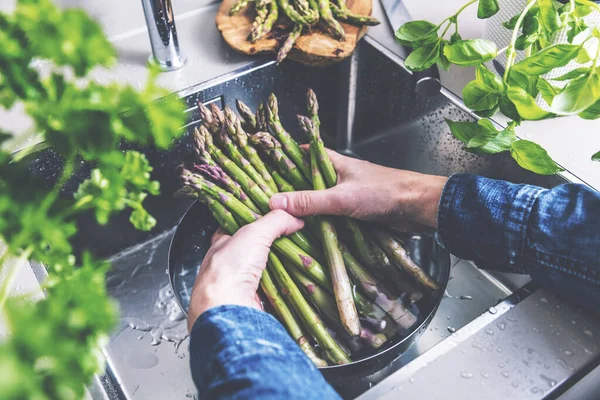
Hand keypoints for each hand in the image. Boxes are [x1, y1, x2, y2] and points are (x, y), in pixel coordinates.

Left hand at [187, 210, 303, 330]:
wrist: (227, 312)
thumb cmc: (229, 271)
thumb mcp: (253, 233)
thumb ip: (274, 221)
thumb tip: (293, 217)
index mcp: (221, 246)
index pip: (239, 228)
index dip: (256, 221)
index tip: (276, 217)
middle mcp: (229, 266)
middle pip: (256, 250)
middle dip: (275, 246)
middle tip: (294, 239)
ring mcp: (241, 286)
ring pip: (266, 271)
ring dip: (282, 267)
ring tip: (300, 258)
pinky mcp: (254, 302)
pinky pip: (274, 290)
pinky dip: (285, 286)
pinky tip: (296, 281)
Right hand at [269, 149, 446, 231]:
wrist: (418, 207)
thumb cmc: (383, 193)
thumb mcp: (340, 197)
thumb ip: (309, 201)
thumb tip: (274, 202)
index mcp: (334, 163)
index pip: (303, 154)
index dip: (284, 159)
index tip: (264, 169)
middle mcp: (338, 176)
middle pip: (308, 181)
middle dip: (291, 191)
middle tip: (268, 204)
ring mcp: (347, 194)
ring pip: (320, 201)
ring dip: (307, 211)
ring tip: (282, 221)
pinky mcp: (356, 211)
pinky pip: (332, 216)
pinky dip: (322, 223)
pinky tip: (309, 233)